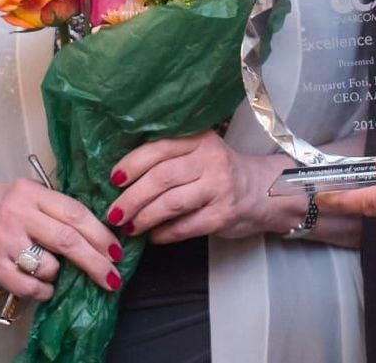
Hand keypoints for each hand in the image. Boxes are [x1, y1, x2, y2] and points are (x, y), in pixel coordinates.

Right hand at [0, 179, 122, 300]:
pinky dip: (43, 291)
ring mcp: (3, 240)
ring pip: (47, 265)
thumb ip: (58, 210)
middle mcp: (19, 214)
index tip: (117, 251)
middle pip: (66, 240)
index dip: (100, 233)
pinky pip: (25, 285)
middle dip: (94, 261)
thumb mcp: (32, 194)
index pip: (75, 213)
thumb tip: (98, 236)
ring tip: (61, 272)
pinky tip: (47, 288)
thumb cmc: (4, 204)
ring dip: (61, 274)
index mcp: (34, 193)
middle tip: (112, 276)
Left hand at [106, 131, 292, 243]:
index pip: (161, 147)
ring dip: (144, 217)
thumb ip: (170, 157)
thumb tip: (122, 178)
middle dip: (132, 197)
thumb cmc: (220, 172)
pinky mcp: (222, 215)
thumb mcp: (200, 153)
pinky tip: (153, 236)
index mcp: (201, 139)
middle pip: (162, 177)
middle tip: (114, 212)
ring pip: (171, 202)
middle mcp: (211, 159)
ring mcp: (219, 187)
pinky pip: (184, 227)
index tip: (114, 179)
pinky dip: (163, 234)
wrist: (262, 191)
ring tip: (129, 226)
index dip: (133, 163)